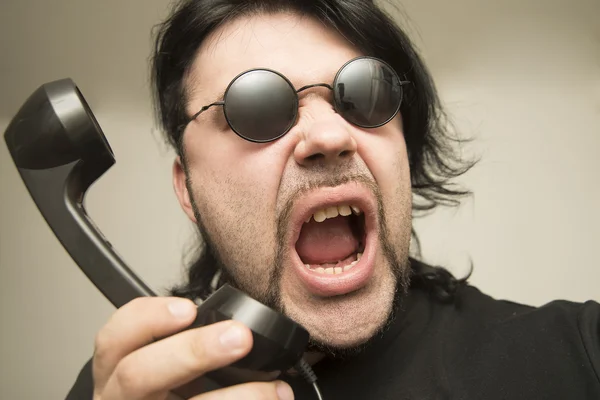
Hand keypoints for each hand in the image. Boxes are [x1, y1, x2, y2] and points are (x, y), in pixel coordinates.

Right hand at [92, 297, 293, 399]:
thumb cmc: (167, 394)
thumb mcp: (165, 365)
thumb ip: (184, 345)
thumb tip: (237, 330)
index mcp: (115, 371)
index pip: (113, 338)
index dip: (148, 319)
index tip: (189, 310)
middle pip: (138, 374)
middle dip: (192, 352)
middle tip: (239, 338)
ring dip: (235, 398)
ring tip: (275, 391)